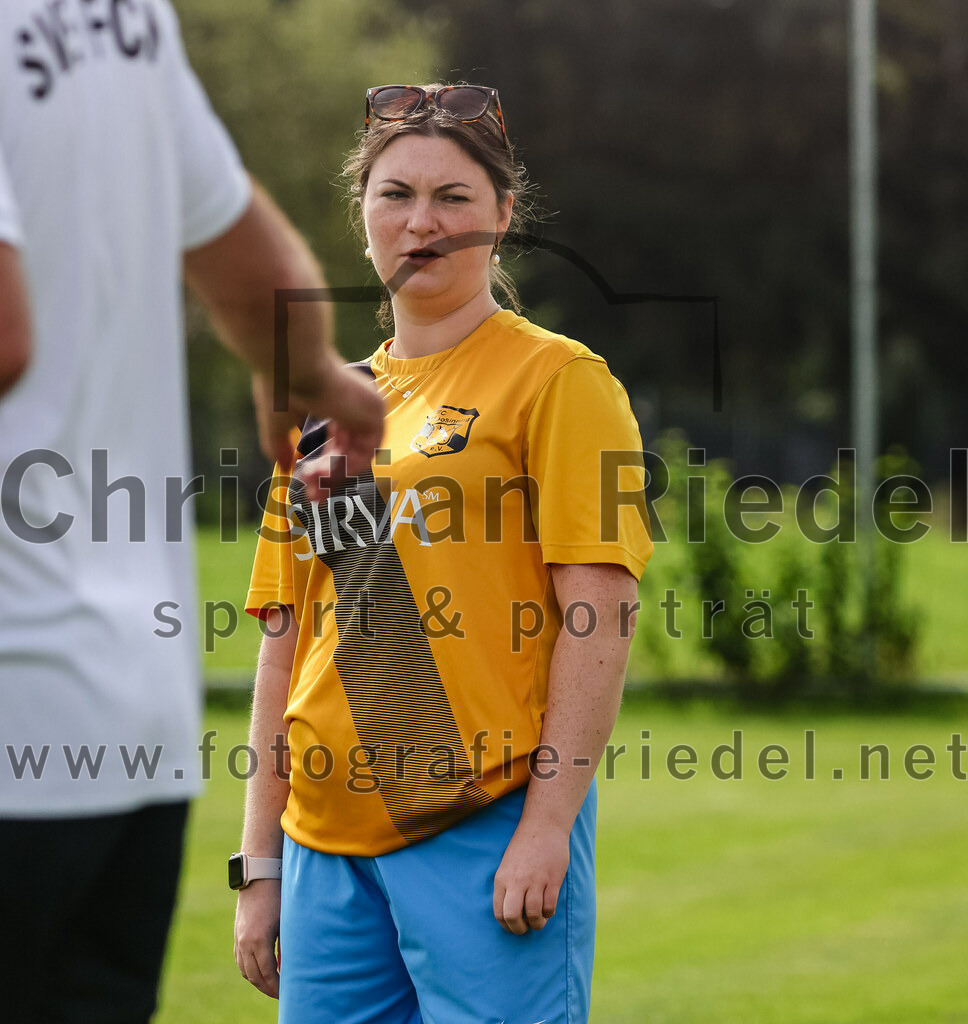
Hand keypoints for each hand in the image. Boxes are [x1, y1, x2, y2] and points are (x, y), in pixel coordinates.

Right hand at [234, 880, 281, 998]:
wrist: (259, 876)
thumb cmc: (279, 895)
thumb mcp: (287, 921)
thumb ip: (288, 945)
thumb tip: (290, 967)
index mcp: (259, 941)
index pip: (268, 974)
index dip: (277, 987)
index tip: (287, 993)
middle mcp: (245, 943)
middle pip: (255, 977)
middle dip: (267, 988)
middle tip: (280, 994)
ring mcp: (239, 938)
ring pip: (245, 970)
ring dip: (257, 980)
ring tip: (271, 984)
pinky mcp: (237, 934)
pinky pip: (240, 960)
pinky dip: (248, 969)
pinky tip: (259, 970)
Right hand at [254, 361, 384, 499]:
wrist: (289, 365)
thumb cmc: (279, 385)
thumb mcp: (277, 422)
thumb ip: (281, 445)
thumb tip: (284, 468)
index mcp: (336, 400)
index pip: (338, 441)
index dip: (323, 466)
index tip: (307, 485)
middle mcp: (357, 404)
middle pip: (350, 451)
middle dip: (328, 476)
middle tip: (311, 495)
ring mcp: (369, 407)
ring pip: (358, 455)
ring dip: (333, 475)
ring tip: (311, 481)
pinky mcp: (375, 413)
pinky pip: (367, 453)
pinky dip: (346, 467)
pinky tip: (324, 472)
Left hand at [493, 823, 569, 935]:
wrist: (543, 825)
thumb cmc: (524, 846)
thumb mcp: (507, 865)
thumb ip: (507, 886)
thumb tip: (510, 913)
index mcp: (502, 878)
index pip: (499, 913)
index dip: (507, 926)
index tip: (514, 927)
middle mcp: (516, 881)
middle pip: (513, 917)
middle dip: (519, 929)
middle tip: (526, 928)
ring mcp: (535, 881)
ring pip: (533, 915)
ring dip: (537, 923)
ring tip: (539, 920)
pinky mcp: (552, 880)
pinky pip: (549, 907)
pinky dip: (549, 913)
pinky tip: (548, 908)